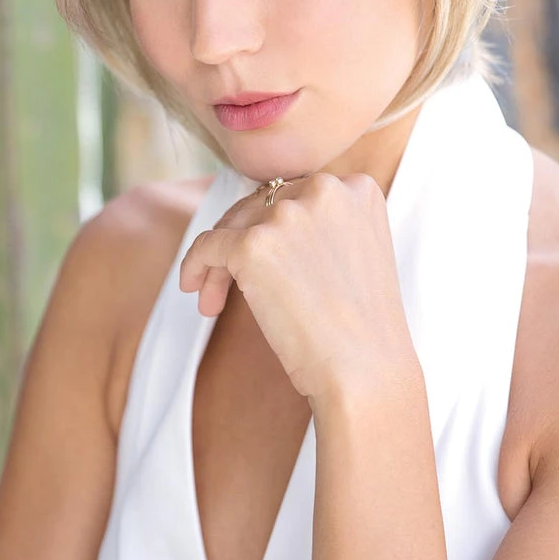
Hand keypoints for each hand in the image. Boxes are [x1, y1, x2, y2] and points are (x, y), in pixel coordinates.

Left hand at [178, 172, 418, 401]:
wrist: (366, 370)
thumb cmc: (363, 328)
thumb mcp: (358, 252)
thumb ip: (324, 225)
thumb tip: (266, 224)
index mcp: (357, 188)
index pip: (296, 195)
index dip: (273, 228)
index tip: (268, 262)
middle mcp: (325, 189)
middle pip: (262, 206)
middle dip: (243, 241)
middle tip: (230, 283)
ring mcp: (289, 215)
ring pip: (233, 227)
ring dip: (221, 263)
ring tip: (214, 301)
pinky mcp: (255, 244)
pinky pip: (208, 245)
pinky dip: (195, 264)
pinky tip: (193, 287)